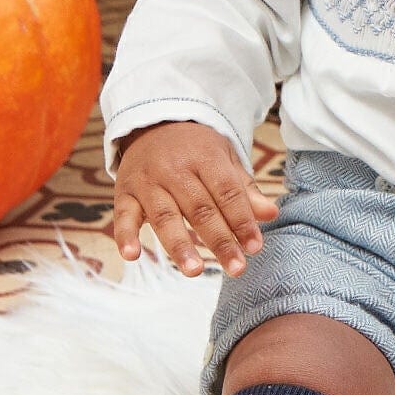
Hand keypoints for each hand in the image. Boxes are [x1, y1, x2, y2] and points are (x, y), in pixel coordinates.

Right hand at [112, 122, 278, 277]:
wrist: (152, 123)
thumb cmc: (195, 149)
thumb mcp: (224, 159)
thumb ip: (244, 189)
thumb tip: (271, 214)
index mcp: (204, 157)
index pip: (227, 192)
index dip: (242, 220)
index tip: (255, 247)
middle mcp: (174, 169)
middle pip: (200, 209)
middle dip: (220, 240)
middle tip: (236, 269)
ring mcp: (147, 181)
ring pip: (165, 216)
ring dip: (180, 245)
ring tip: (195, 271)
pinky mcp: (124, 192)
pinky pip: (123, 215)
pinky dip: (125, 236)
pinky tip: (132, 256)